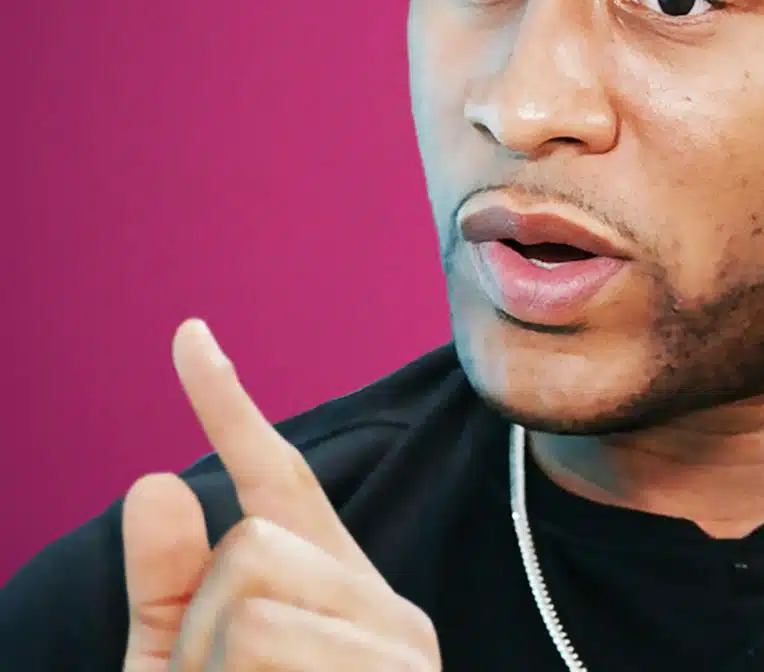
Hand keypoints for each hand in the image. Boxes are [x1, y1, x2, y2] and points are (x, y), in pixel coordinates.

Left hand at [121, 319, 440, 670]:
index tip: (189, 334)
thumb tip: (154, 480)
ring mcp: (400, 644)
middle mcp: (381, 605)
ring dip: (213, 671)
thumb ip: (170, 588)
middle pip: (253, 544)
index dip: (226, 406)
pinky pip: (265, 642)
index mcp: (330, 593)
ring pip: (251, 603)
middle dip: (202, 628)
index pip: (280, 478)